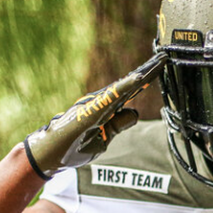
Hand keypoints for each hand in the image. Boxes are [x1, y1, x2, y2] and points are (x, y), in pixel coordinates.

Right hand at [23, 52, 167, 178]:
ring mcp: (93, 105)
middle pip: (128, 85)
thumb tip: (134, 112)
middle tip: (165, 56)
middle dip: (147, 71)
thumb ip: (118, 124)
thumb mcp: (103, 138)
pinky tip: (138, 79)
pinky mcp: (88, 112)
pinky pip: (110, 98)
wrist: (47, 156)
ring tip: (156, 63)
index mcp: (105, 108)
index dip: (146, 79)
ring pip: (121, 88)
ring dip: (139, 76)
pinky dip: (125, 88)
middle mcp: (100, 102)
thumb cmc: (73, 146)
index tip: (163, 67)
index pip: (130, 92)